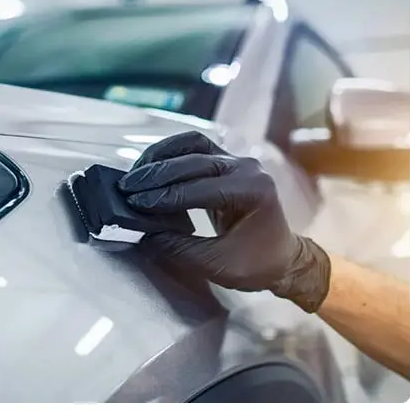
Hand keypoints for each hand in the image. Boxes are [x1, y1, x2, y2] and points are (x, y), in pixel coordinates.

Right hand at [117, 131, 330, 312]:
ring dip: (161, 156)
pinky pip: (194, 147)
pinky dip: (169, 153)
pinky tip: (149, 165)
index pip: (201, 188)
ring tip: (135, 174)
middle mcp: (247, 167)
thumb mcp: (216, 264)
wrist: (281, 258)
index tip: (137, 204)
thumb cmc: (256, 264)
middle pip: (194, 161)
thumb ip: (179, 247)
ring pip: (192, 145)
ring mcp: (236, 160)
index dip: (165, 196)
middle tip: (128, 189)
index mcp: (253, 190)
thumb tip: (143, 232)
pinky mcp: (225, 161)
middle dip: (157, 175)